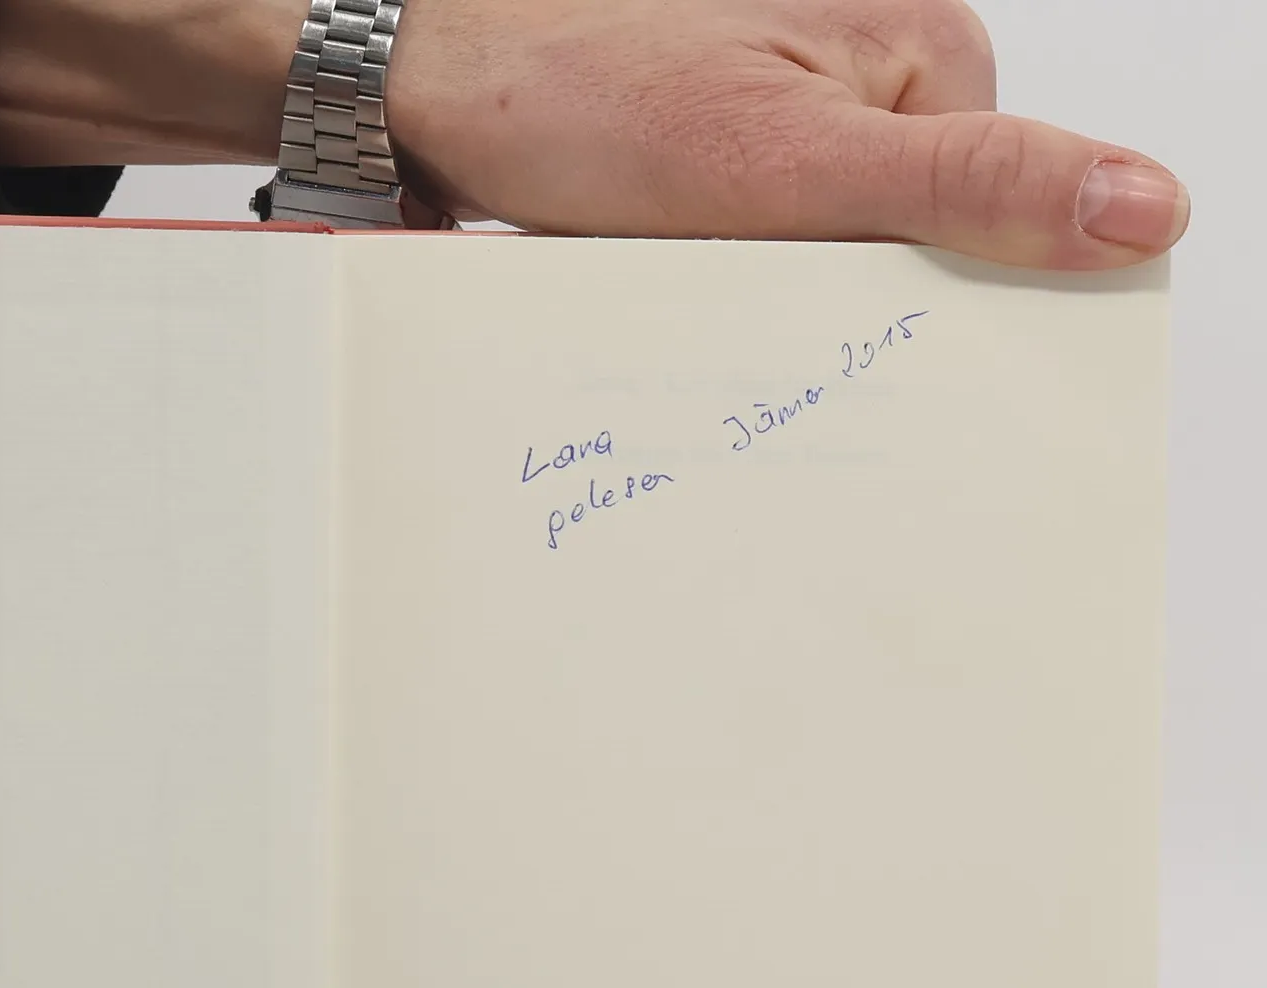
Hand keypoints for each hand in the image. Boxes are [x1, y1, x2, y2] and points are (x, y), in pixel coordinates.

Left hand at [388, 0, 1188, 265]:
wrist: (430, 91)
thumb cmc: (586, 101)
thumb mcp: (794, 163)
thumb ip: (967, 186)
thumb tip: (1144, 206)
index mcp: (921, 49)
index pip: (988, 216)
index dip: (929, 303)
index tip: (860, 352)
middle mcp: (864, 58)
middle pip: (902, 236)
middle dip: (832, 294)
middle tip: (749, 316)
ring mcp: (786, 93)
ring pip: (825, 245)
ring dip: (767, 290)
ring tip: (691, 282)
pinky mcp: (720, 135)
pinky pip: (759, 233)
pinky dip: (722, 271)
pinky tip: (673, 272)